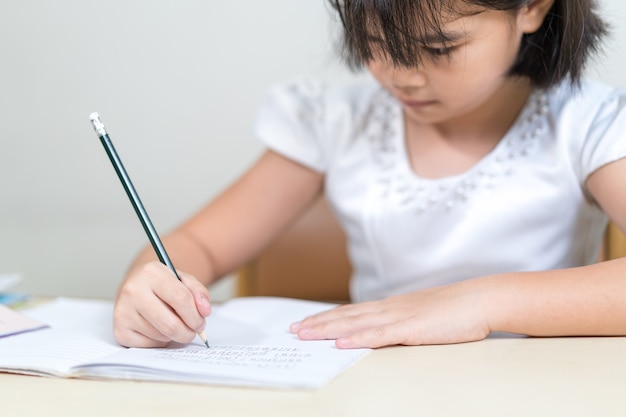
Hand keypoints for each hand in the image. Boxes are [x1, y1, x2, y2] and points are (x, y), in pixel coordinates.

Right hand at [113, 261, 211, 347]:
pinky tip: (157, 328)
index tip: (201, 322)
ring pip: (161, 336)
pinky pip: (149, 345)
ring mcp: (123, 311)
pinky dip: (160, 341)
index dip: (196, 315)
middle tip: (193, 331)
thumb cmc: (163, 284)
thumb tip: (204, 311)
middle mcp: (132, 290)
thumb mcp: (184, 280)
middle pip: (170, 324)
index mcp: (151, 272)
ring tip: (173, 323)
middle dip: (188, 332)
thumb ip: (199, 293)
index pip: (181, 299)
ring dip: (174, 335)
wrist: (138, 286)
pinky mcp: (119, 330)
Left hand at [290, 281, 489, 347]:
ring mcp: (399, 317)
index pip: (351, 312)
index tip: (306, 323)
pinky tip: (340, 344)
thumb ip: (403, 323)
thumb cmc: (455, 310)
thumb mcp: (422, 316)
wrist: (480, 299)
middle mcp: (389, 309)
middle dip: (317, 324)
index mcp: (392, 307)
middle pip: (346, 316)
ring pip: (355, 324)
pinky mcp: (411, 329)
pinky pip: (379, 336)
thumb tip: (387, 332)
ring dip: (327, 330)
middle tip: (293, 330)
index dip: (326, 317)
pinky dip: (357, 340)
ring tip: (304, 335)